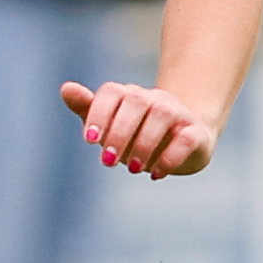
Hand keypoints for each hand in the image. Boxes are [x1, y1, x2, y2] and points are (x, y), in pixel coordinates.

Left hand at [60, 79, 215, 178]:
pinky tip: (155, 174)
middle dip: (119, 132)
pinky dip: (170, 157)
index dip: (98, 113)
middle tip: (108, 162)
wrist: (184, 141)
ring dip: (144, 143)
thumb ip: (87, 108)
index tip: (89, 141)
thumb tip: (65, 88)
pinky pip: (187, 138)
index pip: (112, 92)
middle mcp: (154, 99)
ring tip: (133, 169)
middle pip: (136, 102)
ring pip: (162, 114)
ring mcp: (178, 113)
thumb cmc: (136, 133)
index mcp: (129, 95)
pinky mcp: (197, 133)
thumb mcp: (109, 124)